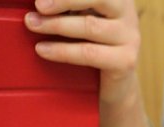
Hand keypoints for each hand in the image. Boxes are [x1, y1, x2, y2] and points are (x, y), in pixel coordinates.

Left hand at [23, 0, 140, 105]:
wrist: (113, 81)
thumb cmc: (90, 42)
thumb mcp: (80, 15)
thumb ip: (68, 5)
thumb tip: (40, 1)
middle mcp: (127, 12)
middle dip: (65, 0)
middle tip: (39, 5)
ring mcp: (130, 37)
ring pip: (90, 26)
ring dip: (56, 25)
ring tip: (33, 24)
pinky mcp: (125, 60)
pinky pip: (89, 53)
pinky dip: (62, 51)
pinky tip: (43, 49)